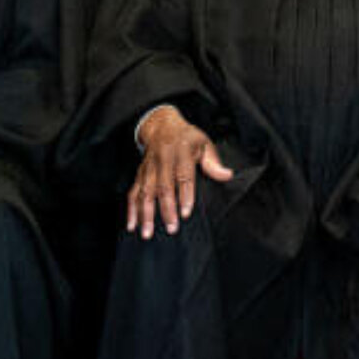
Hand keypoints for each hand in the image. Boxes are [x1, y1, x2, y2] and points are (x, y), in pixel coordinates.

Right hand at [130, 105, 234, 237]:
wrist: (161, 125)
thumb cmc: (186, 137)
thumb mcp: (204, 143)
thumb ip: (213, 161)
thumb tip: (227, 175)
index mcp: (181, 151)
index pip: (183, 176)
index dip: (185, 195)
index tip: (186, 213)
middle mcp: (163, 160)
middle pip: (163, 187)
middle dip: (166, 210)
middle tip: (171, 229)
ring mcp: (149, 167)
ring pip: (145, 192)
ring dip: (146, 214)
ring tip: (147, 233)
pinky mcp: (139, 173)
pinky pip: (133, 192)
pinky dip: (131, 209)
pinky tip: (132, 225)